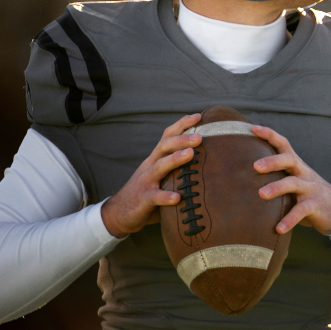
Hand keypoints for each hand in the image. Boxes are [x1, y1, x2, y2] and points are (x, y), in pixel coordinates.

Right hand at [101, 114, 202, 237]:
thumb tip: (210, 162)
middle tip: (200, 137)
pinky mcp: (143, 199)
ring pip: (160, 167)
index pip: (168, 136)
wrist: (120, 213)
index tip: (199, 116)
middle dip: (182, 139)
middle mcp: (150, 166)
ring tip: (190, 153)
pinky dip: (165, 196)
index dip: (182, 125)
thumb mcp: (162, 176)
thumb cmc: (148, 192)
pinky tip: (177, 198)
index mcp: (156, 158)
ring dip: (175, 159)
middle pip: (164, 146)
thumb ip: (178, 169)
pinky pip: (155, 196)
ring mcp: (146, 182)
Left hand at [252, 125, 330, 234]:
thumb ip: (277, 178)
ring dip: (277, 188)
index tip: (252, 128)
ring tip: (261, 194)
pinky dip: (289, 219)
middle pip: (290, 160)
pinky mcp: (316, 205)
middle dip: (272, 161)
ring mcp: (311, 188)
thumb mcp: (295, 182)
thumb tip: (243, 180)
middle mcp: (304, 173)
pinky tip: (278, 228)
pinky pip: (301, 210)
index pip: (284, 144)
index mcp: (297, 166)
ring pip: (294, 183)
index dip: (270, 135)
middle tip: (255, 166)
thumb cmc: (307, 195)